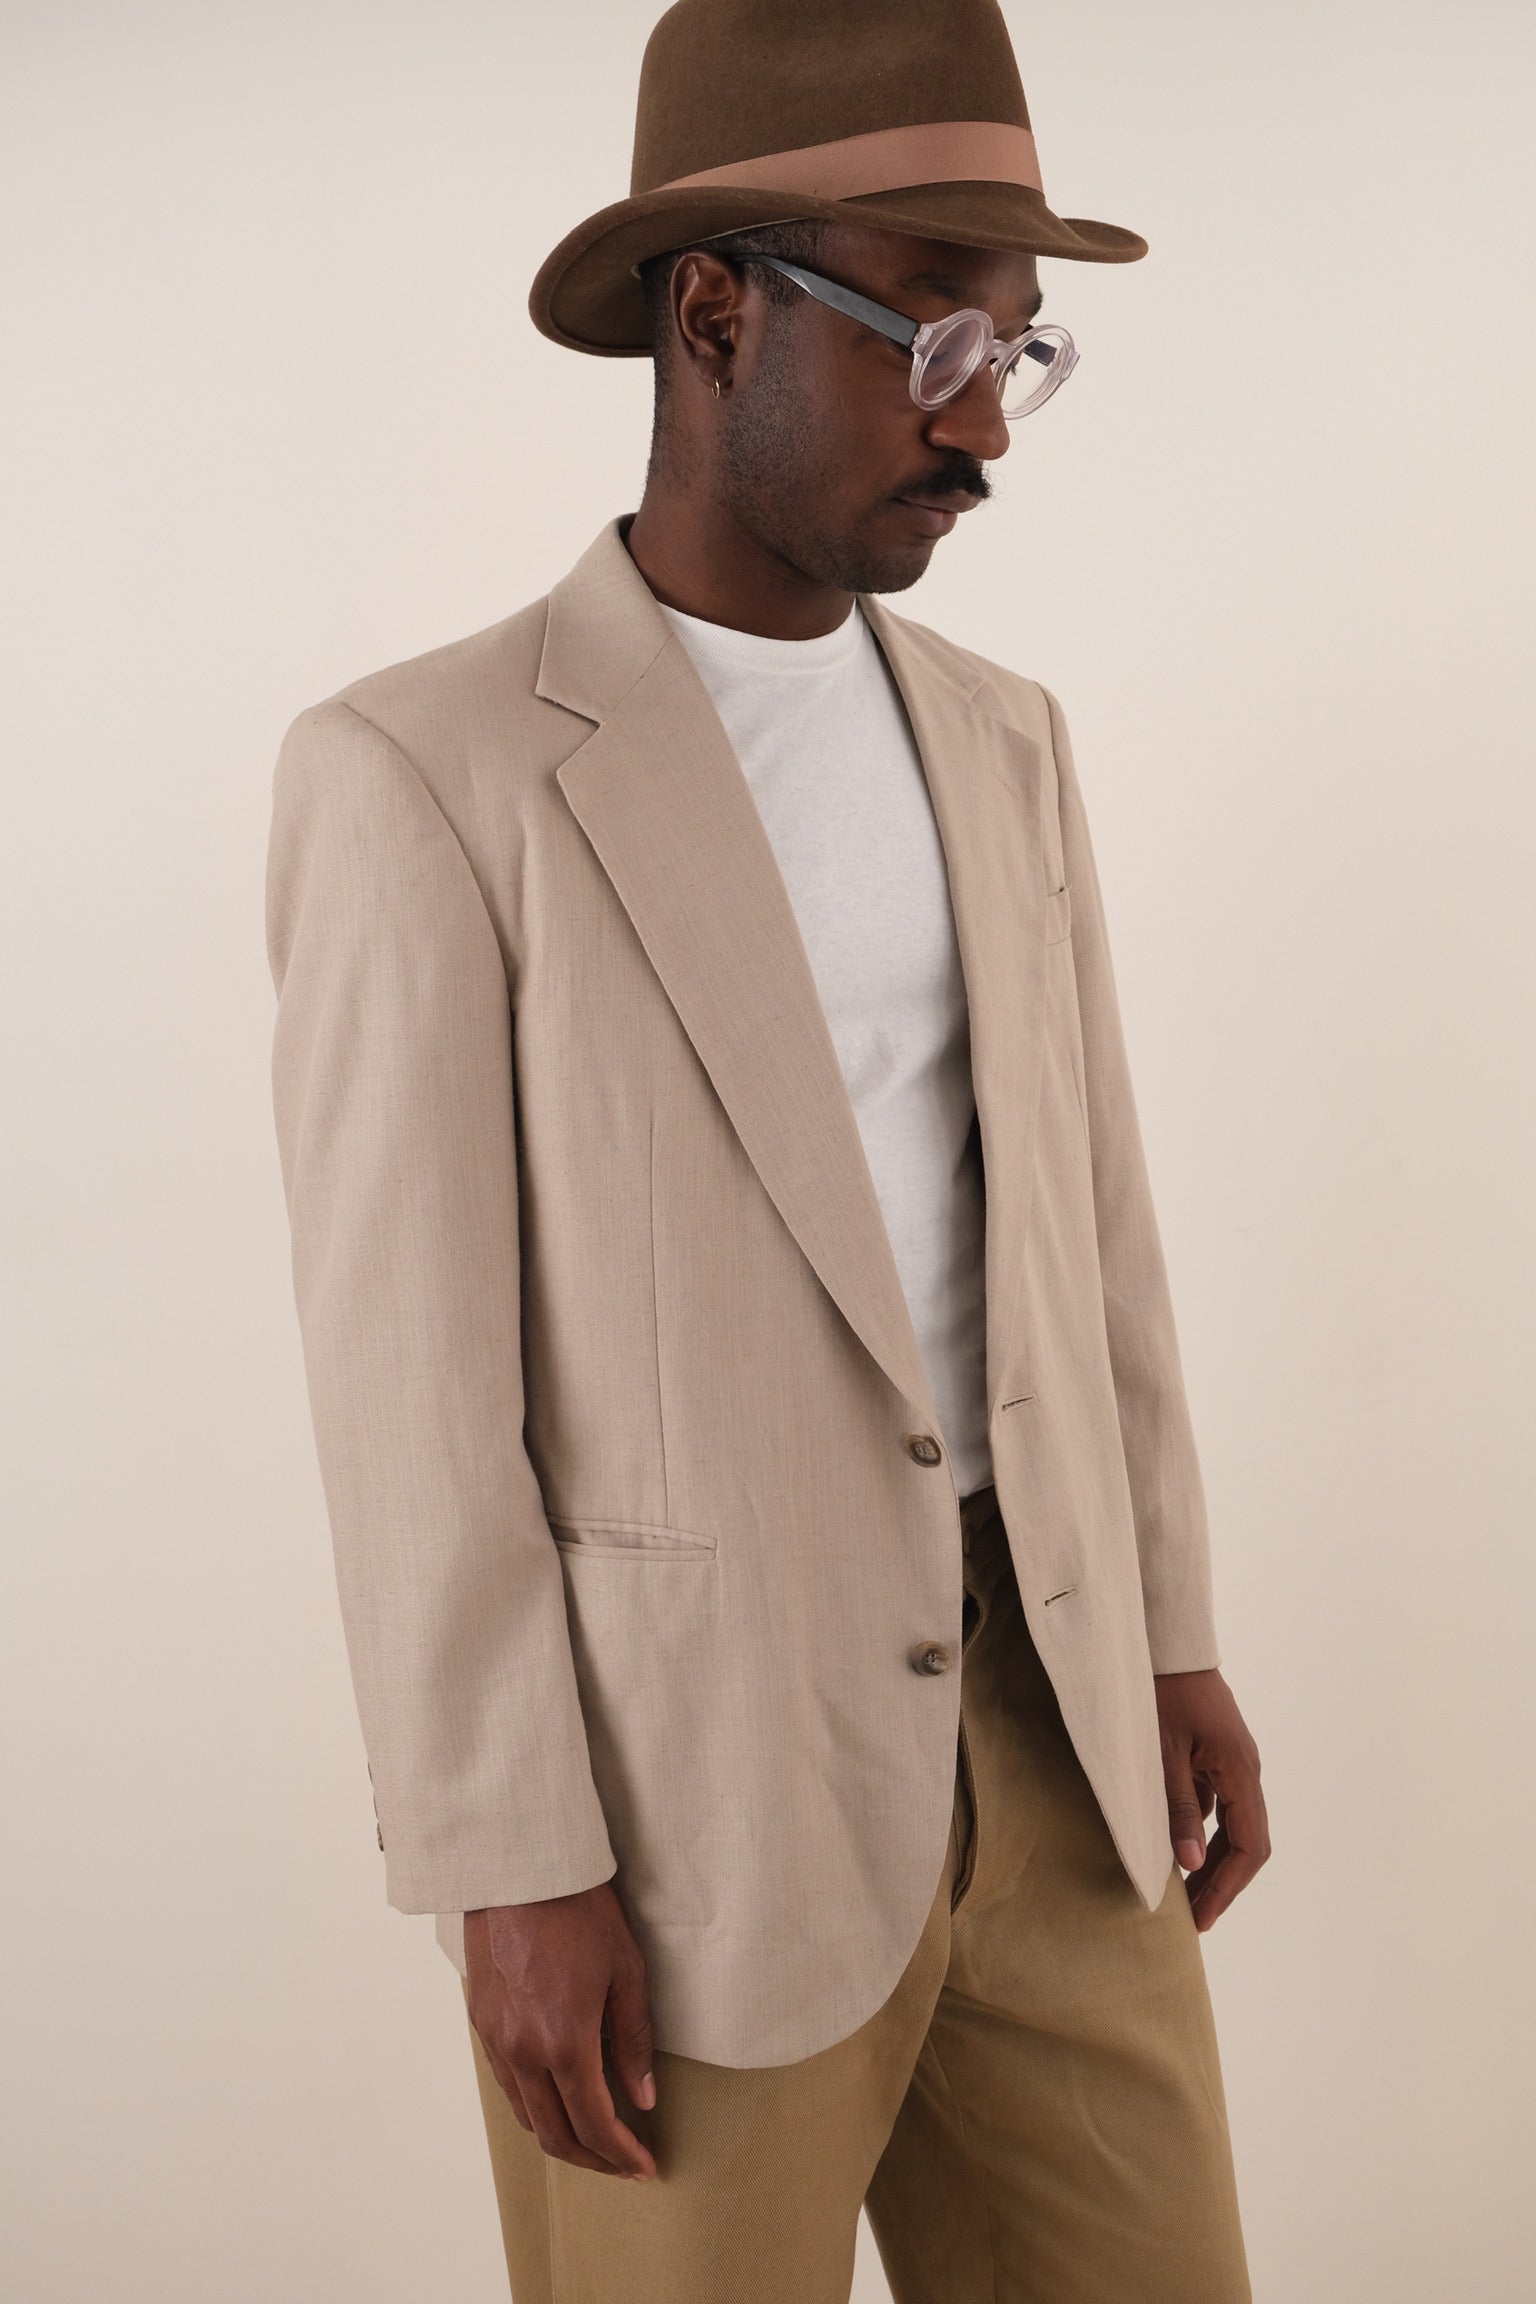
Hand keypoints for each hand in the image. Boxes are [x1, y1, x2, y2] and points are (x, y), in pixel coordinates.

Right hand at [464, 1881, 657, 2179]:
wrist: (521, 1867)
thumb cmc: (580, 1910)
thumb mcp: (626, 1970)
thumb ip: (633, 2040)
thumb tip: (643, 2097)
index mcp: (563, 2041)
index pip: (593, 2124)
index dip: (621, 2156)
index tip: (644, 2167)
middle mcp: (522, 2051)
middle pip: (554, 2135)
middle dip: (592, 2159)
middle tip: (624, 2161)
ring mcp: (496, 2038)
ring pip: (525, 2114)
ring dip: (561, 2134)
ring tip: (595, 2133)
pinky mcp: (480, 2021)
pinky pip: (507, 2082)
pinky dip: (536, 2102)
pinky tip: (560, 2092)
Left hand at [1153, 1667, 1269, 1930]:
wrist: (1167, 1642)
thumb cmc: (1161, 1692)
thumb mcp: (1161, 1753)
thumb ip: (1178, 1808)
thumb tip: (1192, 1865)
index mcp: (1240, 1772)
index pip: (1250, 1847)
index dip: (1228, 1887)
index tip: (1201, 1918)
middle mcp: (1246, 1771)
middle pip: (1248, 1842)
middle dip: (1223, 1882)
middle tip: (1193, 1917)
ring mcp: (1234, 1763)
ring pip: (1235, 1825)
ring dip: (1214, 1860)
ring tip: (1184, 1893)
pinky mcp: (1218, 1755)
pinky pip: (1220, 1805)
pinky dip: (1204, 1832)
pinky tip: (1175, 1847)